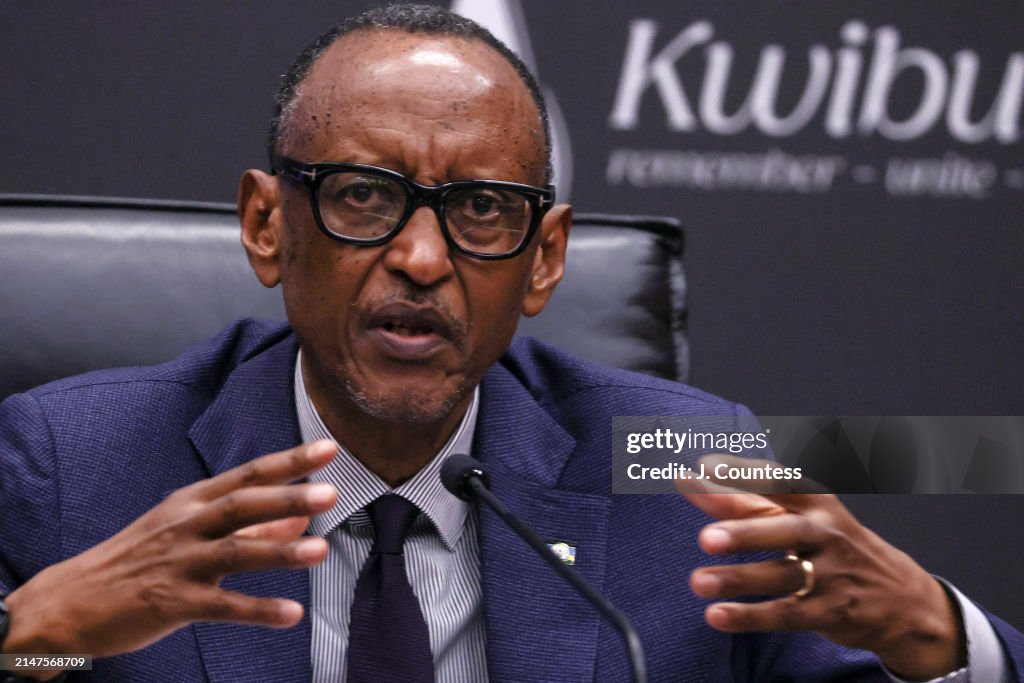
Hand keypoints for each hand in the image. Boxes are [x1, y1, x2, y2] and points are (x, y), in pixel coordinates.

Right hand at [3, 439, 338, 673]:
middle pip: (243, 505)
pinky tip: (290, 613)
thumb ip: (249, 523)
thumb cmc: (138, 559)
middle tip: (330, 493)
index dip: (290, 461)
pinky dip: (257, 609)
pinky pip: (222, 606)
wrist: (69, 601)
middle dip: (288, 497)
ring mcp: (179, 563)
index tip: (328, 449)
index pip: (249, 474)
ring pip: (236, 552)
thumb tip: (301, 515)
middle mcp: (187, 525)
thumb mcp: (188, 529)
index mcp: (192, 502)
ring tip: (321, 551)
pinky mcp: (172, 602)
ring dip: (280, 551)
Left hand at [677, 455, 965, 680]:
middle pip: (786, 530)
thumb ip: (743, 500)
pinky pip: (786, 614)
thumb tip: (693, 479)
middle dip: (746, 533)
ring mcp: (831, 574)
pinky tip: (717, 615)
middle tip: (707, 538)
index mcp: (816, 502)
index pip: (781, 481)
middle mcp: (826, 534)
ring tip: (699, 581)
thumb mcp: (795, 517)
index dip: (744, 473)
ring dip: (739, 579)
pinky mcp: (830, 612)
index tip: (705, 467)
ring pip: (783, 576)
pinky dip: (750, 616)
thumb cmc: (830, 546)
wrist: (900, 598)